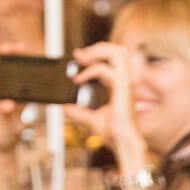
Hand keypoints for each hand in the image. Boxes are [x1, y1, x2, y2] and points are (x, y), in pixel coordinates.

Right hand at [0, 54, 23, 157]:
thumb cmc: (11, 132)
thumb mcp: (16, 124)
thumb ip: (12, 115)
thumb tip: (8, 104)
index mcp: (21, 91)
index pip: (22, 68)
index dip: (20, 56)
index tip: (19, 47)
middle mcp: (8, 87)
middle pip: (5, 65)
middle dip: (4, 55)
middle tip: (4, 50)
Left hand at [65, 42, 142, 165]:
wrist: (122, 142)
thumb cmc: (114, 133)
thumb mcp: (90, 120)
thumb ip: (78, 113)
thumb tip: (64, 109)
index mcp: (120, 86)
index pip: (112, 61)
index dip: (96, 54)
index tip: (78, 56)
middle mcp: (125, 81)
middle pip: (119, 50)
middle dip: (98, 47)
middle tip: (80, 55)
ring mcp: (125, 82)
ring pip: (118, 52)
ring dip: (98, 50)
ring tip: (83, 58)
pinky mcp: (122, 87)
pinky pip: (105, 69)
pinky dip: (89, 71)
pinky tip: (79, 79)